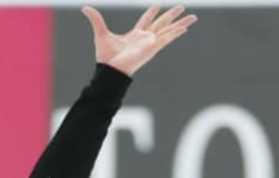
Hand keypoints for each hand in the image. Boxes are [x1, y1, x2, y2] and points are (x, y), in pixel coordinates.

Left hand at [82, 4, 196, 76]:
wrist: (110, 70)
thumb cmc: (105, 57)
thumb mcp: (101, 33)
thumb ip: (95, 19)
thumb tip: (84, 7)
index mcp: (135, 35)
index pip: (146, 21)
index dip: (151, 12)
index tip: (158, 5)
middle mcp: (145, 39)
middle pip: (161, 23)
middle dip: (171, 15)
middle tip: (182, 7)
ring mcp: (150, 44)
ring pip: (168, 30)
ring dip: (180, 23)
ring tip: (193, 17)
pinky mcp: (153, 48)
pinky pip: (166, 39)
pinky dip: (175, 33)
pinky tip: (185, 28)